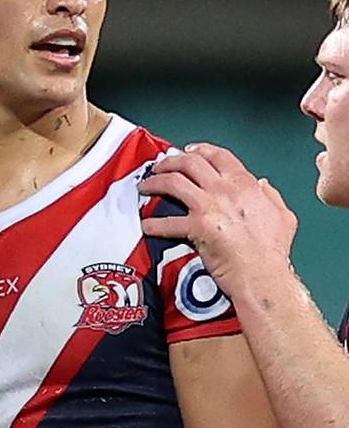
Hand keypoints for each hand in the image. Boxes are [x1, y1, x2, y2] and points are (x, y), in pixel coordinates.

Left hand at [140, 143, 296, 298]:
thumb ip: (271, 196)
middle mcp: (225, 191)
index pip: (219, 156)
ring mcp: (210, 207)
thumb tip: (263, 185)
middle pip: (190, 162)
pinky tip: (147, 225)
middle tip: (159, 167)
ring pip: (173, 183)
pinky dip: (153, 224)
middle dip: (169, 161)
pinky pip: (167, 222)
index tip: (187, 151)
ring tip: (144, 187)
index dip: (199, 150)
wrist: (263, 277)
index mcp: (246, 185)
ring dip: (154, 183)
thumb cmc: (272, 253)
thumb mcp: (283, 217)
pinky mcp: (197, 228)